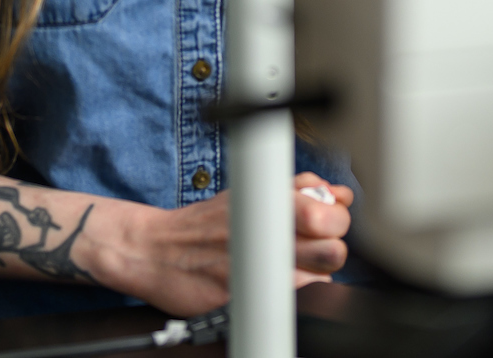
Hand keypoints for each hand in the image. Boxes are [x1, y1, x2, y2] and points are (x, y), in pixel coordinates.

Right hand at [96, 173, 353, 315]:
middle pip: (333, 245)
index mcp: (268, 202)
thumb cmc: (204, 225)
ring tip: (293, 270)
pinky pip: (287, 302)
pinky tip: (272, 288)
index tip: (327, 224)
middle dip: (333, 249)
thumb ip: (294, 191)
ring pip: (318, 278)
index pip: (331, 212)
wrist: (155, 251)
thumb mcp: (246, 193)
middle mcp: (264, 232)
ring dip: (314, 276)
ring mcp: (256, 267)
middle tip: (317, 250)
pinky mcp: (243, 298)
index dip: (337, 221)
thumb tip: (337, 194)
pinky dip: (287, 297)